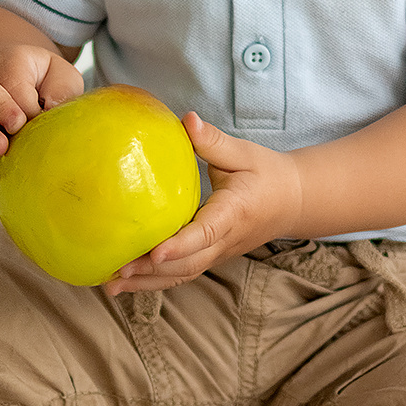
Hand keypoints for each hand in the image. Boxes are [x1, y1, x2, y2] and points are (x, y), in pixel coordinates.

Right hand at [0, 43, 83, 181]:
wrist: (27, 85)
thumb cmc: (49, 82)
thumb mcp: (64, 76)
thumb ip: (62, 89)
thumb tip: (51, 111)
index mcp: (10, 60)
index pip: (12, 77)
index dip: (25, 99)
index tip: (40, 114)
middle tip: (15, 126)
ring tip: (0, 151)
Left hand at [104, 113, 302, 293]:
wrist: (293, 201)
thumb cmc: (267, 174)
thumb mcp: (245, 153)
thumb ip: (214, 140)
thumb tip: (186, 120)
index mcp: (233, 213)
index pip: (206, 233)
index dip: (180, 245)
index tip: (155, 252)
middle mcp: (226, 240)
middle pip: (188, 264)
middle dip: (152, 271)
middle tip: (116, 271)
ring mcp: (219, 253)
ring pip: (183, 275)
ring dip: (148, 283)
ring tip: (112, 285)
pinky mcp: (211, 257)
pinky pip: (183, 274)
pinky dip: (155, 281)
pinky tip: (127, 283)